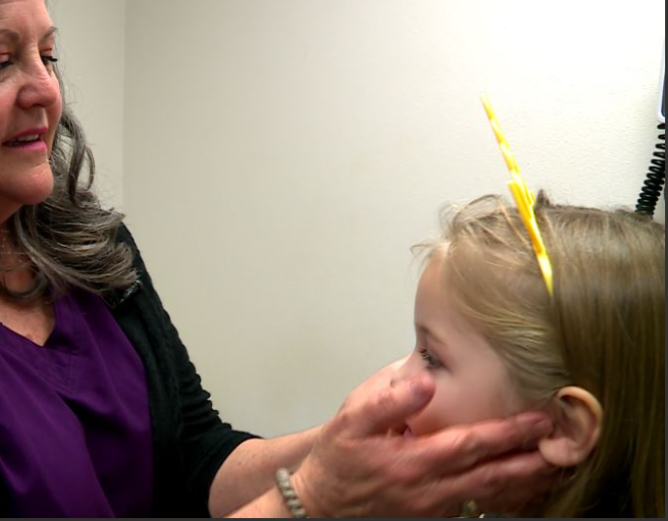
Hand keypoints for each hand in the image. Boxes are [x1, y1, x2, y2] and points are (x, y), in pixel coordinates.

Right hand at [291, 372, 556, 517]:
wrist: (320, 501)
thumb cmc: (338, 457)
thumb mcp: (351, 419)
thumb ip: (389, 399)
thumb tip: (427, 382)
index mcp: (414, 461)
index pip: (472, 445)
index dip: (509, 432)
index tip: (539, 419)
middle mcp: (430, 490)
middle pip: (494, 478)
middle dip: (534, 462)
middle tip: (569, 447)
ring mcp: (434, 509)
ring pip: (491, 497)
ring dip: (527, 483)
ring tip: (557, 467)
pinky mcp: (432, 517)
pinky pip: (479, 508)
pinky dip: (506, 498)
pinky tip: (522, 488)